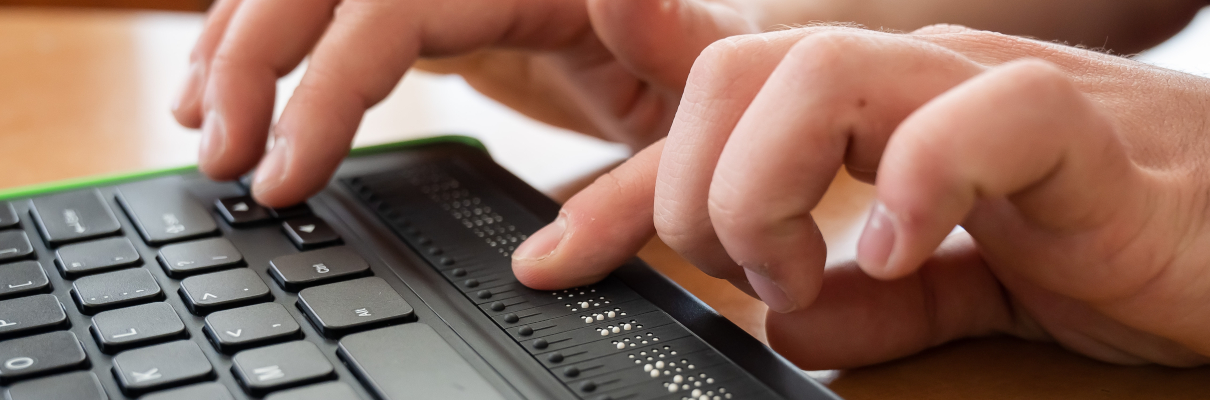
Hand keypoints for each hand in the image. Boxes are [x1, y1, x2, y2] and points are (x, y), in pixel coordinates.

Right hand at [171, 0, 760, 206]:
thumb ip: (634, 196)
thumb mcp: (696, 135)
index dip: (326, 85)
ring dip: (246, 42)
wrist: (731, 45)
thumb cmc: (724, 73)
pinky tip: (239, 87)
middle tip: (219, 156)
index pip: (395, 5)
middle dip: (256, 57)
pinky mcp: (446, 8)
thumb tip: (544, 264)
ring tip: (205, 125)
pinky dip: (279, 43)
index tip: (285, 174)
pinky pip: (340, 9)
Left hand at [510, 24, 1209, 368]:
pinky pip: (982, 116)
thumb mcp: (953, 280)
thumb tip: (789, 322)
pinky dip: (914, 184)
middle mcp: (916, 79)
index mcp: (873, 109)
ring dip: (770, 184)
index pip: (715, 100)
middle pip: (738, 66)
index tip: (557, 257)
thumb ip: (870, 301)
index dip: (620, 182)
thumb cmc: (1108, 237)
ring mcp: (990, 92)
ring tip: (803, 271)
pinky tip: (895, 249)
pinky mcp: (1080, 134)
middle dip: (696, 183)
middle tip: (748, 272)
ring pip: (825, 68)